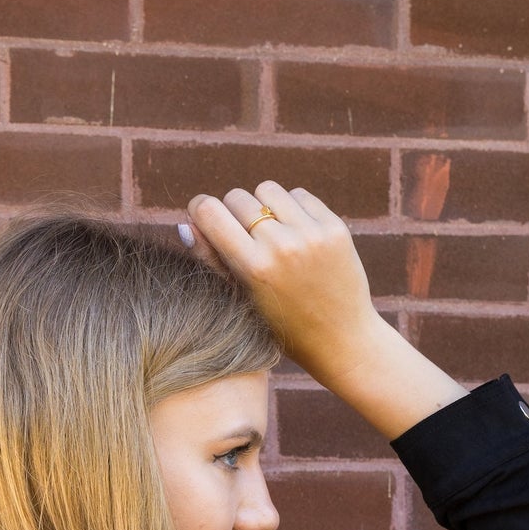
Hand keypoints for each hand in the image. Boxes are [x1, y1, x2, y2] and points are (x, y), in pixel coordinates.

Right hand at [181, 182, 387, 394]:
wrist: (341, 339)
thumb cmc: (281, 325)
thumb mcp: (240, 299)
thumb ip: (211, 260)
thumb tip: (187, 222)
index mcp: (252, 268)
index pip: (209, 211)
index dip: (201, 210)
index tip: (205, 219)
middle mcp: (281, 247)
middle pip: (237, 197)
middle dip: (234, 213)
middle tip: (247, 240)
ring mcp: (312, 235)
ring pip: (267, 190)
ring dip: (264, 206)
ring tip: (273, 235)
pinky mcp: (334, 228)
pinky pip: (299, 195)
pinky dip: (293, 209)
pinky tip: (298, 236)